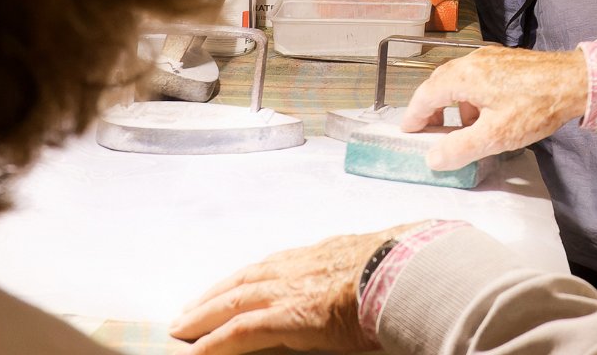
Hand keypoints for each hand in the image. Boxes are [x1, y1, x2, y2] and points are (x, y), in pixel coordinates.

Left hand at [169, 223, 426, 353]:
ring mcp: (292, 288)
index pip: (281, 264)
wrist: (411, 272)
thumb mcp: (392, 255)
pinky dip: (215, 342)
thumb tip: (401, 256)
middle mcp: (304, 264)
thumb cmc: (412, 264)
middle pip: (249, 277)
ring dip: (206, 312)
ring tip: (184, 326)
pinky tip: (196, 351)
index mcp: (330, 251)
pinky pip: (240, 330)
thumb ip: (381, 260)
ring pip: (235, 299)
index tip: (241, 284)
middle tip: (193, 307)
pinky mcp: (287, 316)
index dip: (256, 276)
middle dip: (219, 293)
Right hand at [402, 46, 588, 169]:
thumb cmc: (534, 107)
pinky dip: (472, 97)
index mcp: (464, 75)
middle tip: (430, 133)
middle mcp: (473, 60)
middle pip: (440, 83)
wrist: (576, 82)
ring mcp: (491, 58)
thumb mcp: (495, 135)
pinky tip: (487, 116)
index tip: (408, 133)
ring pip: (460, 80)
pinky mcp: (507, 61)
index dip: (414, 115)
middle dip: (432, 109)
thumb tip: (432, 159)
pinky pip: (478, 78)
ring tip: (462, 130)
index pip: (426, 94)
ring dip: (454, 105)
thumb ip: (460, 149)